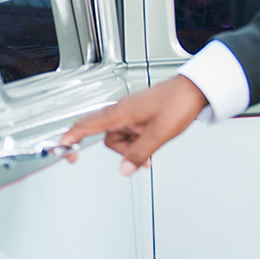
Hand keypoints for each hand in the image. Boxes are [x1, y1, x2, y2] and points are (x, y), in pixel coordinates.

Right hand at [60, 75, 208, 174]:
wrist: (196, 89)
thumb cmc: (178, 102)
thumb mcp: (159, 134)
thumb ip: (138, 154)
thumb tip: (124, 169)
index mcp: (118, 113)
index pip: (84, 126)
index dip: (70, 139)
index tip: (63, 151)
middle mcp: (120, 112)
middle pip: (106, 138)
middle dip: (120, 152)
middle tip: (136, 160)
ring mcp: (129, 113)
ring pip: (120, 138)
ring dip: (133, 148)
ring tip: (152, 149)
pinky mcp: (138, 115)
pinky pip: (130, 134)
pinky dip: (138, 142)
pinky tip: (152, 144)